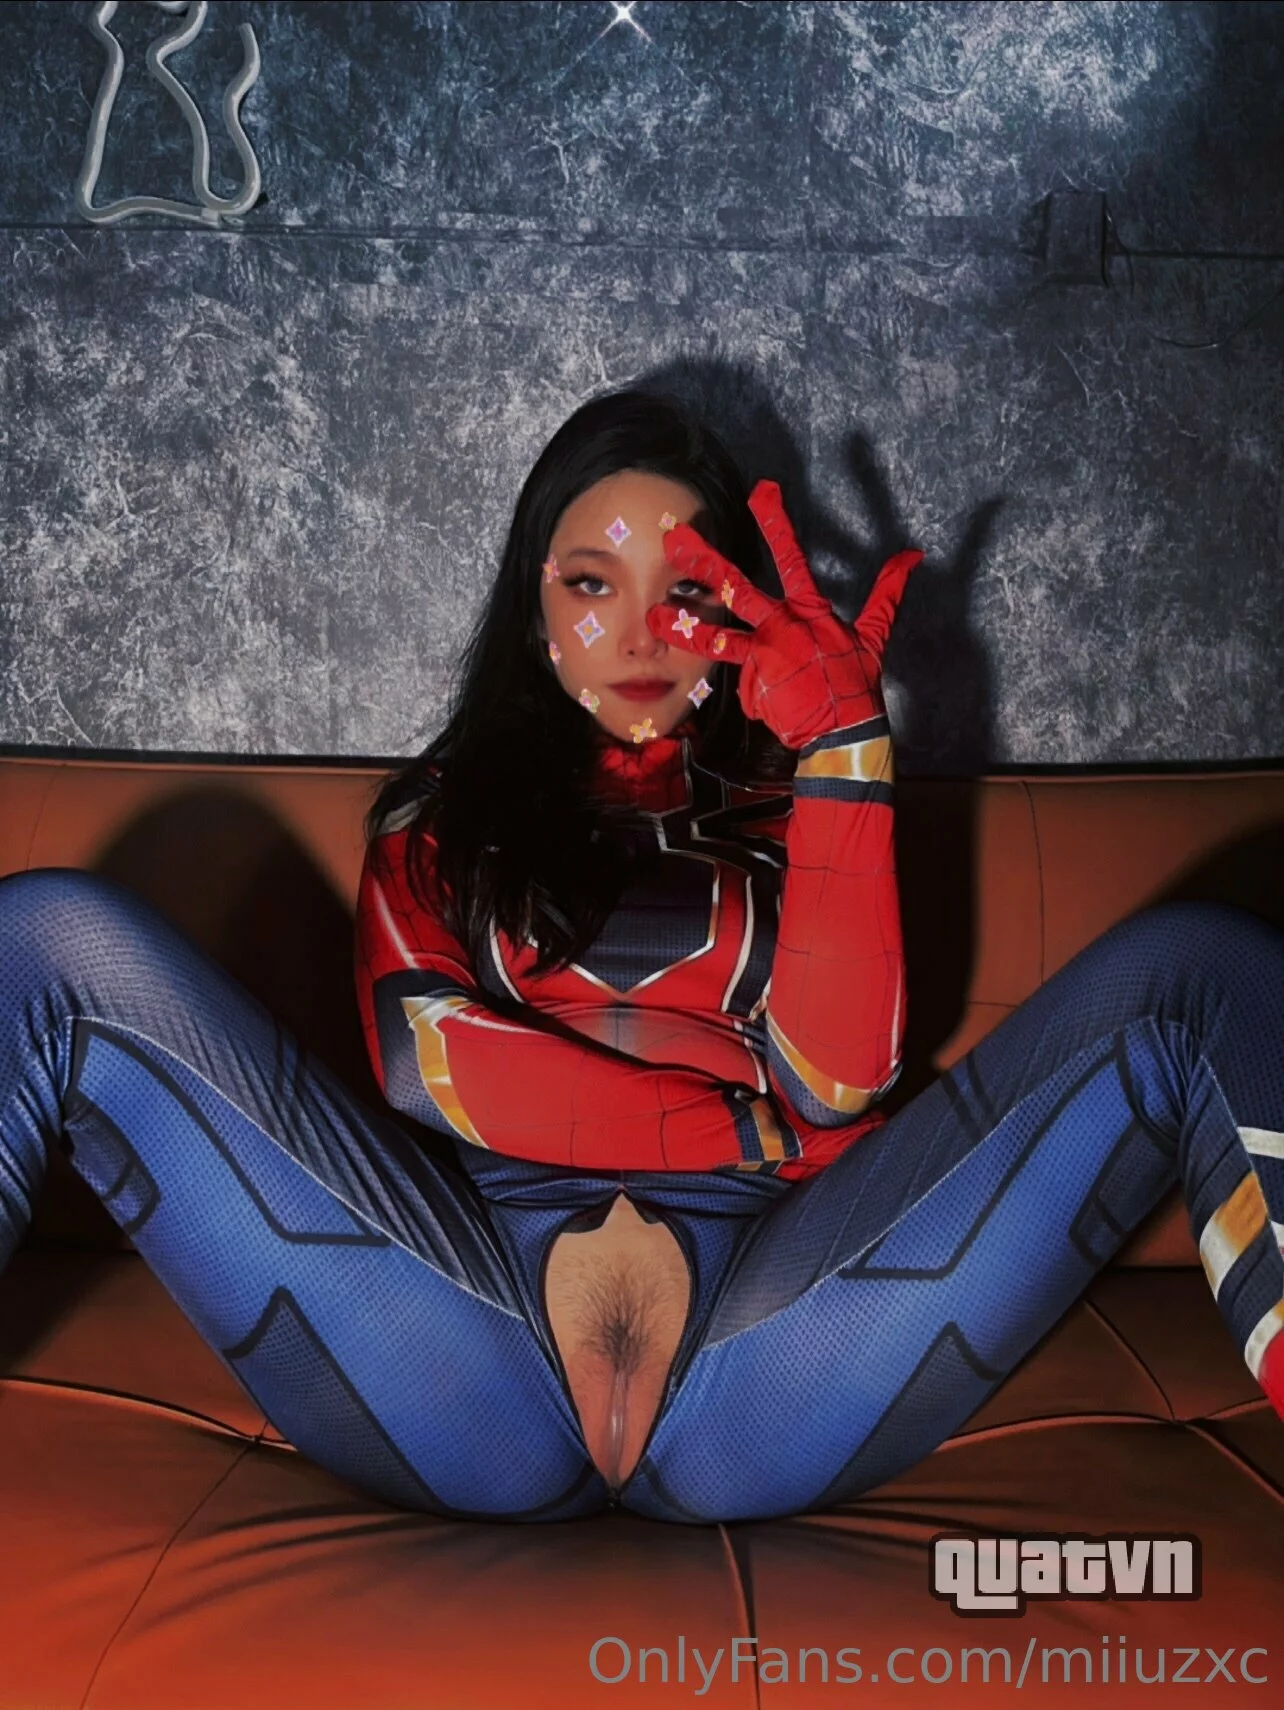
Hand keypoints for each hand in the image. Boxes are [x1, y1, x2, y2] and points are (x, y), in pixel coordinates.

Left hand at [647, 481, 924, 750]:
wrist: (844, 731)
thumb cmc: (855, 682)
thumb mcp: (875, 633)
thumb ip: (889, 592)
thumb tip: (914, 555)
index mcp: (810, 609)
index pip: (791, 556)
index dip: (776, 523)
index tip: (760, 492)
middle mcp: (783, 626)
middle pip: (737, 588)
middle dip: (705, 562)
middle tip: (675, 540)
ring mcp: (766, 655)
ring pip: (719, 637)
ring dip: (685, 625)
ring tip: (653, 618)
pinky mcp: (755, 683)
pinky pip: (744, 682)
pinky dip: (757, 692)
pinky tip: (776, 705)